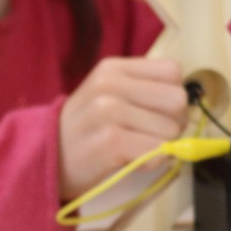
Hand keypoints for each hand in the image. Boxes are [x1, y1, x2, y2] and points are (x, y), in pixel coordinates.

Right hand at [59, 57, 187, 200]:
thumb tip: (185, 104)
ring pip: (170, 129)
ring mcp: (108, 111)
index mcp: (110, 68)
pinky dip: (149, 162)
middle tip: (142, 132)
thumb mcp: (106, 95)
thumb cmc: (84, 130)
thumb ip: (142, 88)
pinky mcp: (110, 141)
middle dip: (168, 121)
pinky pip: (157, 151)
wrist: (44, 158)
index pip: (172, 72)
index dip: (168, 94)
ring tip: (129, 147)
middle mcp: (108, 84)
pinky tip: (127, 160)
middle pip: (177, 100)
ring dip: (157, 145)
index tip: (149, 110)